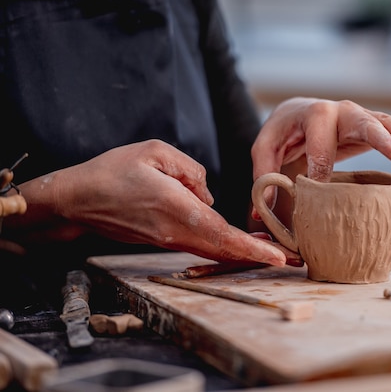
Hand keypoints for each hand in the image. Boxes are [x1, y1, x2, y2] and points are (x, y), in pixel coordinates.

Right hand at [5, 140, 300, 266]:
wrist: (79, 199)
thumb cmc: (114, 171)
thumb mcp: (156, 152)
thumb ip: (191, 171)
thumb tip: (208, 195)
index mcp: (176, 207)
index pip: (222, 232)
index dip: (252, 247)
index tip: (277, 256)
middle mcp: (175, 231)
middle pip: (224, 249)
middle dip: (258, 256)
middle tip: (290, 260)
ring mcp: (168, 240)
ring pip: (214, 250)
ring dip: (243, 253)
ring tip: (272, 250)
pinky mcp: (163, 240)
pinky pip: (200, 246)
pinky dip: (223, 247)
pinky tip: (238, 243)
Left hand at [251, 97, 390, 208]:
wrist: (295, 112)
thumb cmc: (281, 133)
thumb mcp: (265, 150)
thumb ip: (264, 177)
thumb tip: (263, 215)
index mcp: (312, 114)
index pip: (320, 146)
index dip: (321, 170)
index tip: (320, 188)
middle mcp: (339, 110)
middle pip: (362, 122)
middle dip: (381, 137)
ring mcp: (358, 116)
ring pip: (385, 122)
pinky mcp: (371, 124)